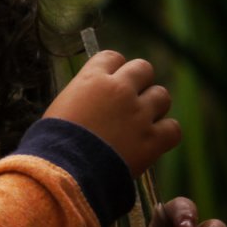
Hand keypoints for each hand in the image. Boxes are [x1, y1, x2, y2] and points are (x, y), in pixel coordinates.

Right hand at [44, 50, 180, 176]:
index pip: (112, 57)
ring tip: (141, 121)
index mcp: (92, 78)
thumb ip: (83, 95)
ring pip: (162, 95)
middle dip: (139, 82)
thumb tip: (92, 99)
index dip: (114, 69)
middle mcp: (119, 89)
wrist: (65, 169)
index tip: (111, 81)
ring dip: (153, 106)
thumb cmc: (54, 140)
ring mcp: (138, 113)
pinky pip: (173, 128)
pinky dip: (165, 133)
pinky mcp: (152, 139)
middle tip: (130, 100)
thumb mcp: (61, 106)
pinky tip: (153, 139)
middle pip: (143, 68)